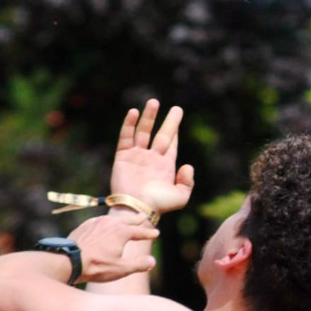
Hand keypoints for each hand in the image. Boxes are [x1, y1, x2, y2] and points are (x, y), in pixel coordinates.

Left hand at [70, 209, 157, 283]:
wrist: (69, 261)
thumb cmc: (96, 266)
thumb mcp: (121, 269)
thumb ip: (138, 264)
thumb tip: (152, 261)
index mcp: (122, 231)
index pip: (140, 231)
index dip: (149, 233)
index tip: (156, 234)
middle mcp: (110, 223)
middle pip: (128, 219)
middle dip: (137, 219)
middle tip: (143, 215)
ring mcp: (96, 222)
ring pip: (113, 218)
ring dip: (122, 219)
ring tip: (125, 219)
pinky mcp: (85, 225)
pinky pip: (100, 221)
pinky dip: (107, 222)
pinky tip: (104, 225)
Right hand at [112, 99, 194, 214]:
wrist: (137, 208)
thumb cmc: (158, 204)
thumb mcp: (180, 197)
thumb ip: (188, 182)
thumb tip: (188, 165)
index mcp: (165, 166)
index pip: (171, 144)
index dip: (174, 130)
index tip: (177, 115)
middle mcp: (151, 159)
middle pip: (160, 134)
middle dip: (168, 121)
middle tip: (176, 108)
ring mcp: (136, 156)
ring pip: (143, 132)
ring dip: (149, 117)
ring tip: (154, 102)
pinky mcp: (123, 157)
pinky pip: (126, 137)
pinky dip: (129, 124)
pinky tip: (134, 112)